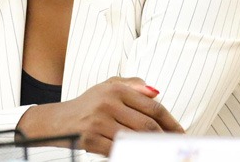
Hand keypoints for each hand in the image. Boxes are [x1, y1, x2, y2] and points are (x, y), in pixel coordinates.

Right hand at [17, 77, 183, 155]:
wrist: (57, 120)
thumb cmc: (88, 104)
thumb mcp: (108, 86)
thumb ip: (133, 85)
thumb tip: (157, 92)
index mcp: (116, 89)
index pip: (153, 106)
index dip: (171, 122)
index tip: (181, 133)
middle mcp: (108, 103)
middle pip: (147, 125)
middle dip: (165, 138)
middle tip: (175, 147)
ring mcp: (98, 122)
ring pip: (135, 139)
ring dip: (150, 148)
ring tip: (161, 152)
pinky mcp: (90, 139)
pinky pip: (118, 151)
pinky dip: (130, 155)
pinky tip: (137, 155)